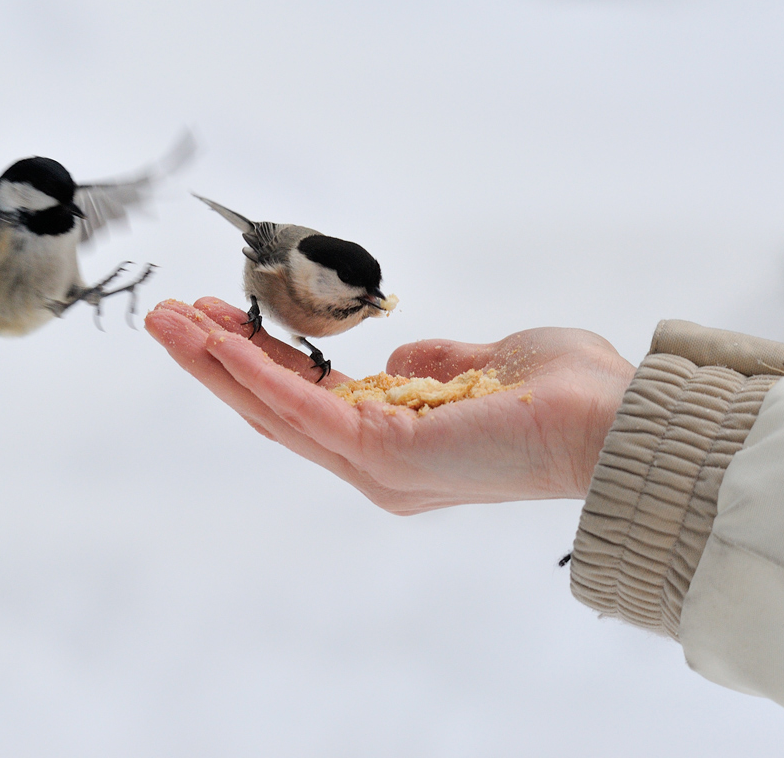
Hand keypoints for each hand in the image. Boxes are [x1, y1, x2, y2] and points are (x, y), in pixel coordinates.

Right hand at [145, 297, 634, 514]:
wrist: (616, 423)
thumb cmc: (567, 394)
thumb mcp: (486, 364)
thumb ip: (437, 367)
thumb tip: (399, 362)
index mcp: (400, 446)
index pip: (309, 404)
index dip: (260, 363)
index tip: (221, 318)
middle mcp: (377, 467)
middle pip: (275, 411)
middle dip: (217, 362)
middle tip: (167, 316)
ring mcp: (376, 467)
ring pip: (275, 412)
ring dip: (217, 362)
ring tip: (168, 319)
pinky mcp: (382, 455)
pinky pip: (302, 408)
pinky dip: (255, 370)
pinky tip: (217, 336)